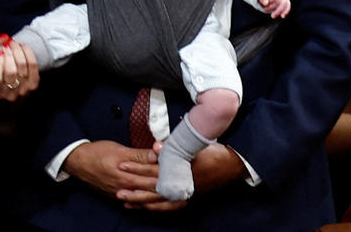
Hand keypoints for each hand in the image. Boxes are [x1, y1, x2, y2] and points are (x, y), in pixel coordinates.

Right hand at [0, 40, 38, 100]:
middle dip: (9, 54)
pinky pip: (32, 64)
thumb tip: (3, 38)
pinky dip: (27, 52)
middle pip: (11, 71)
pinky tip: (22, 47)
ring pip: (22, 66)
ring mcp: (23, 90)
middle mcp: (10, 95)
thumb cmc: (0, 71)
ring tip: (13, 43)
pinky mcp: (34, 84)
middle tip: (7, 45)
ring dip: (18, 50)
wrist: (15, 82)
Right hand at [63, 141, 175, 207]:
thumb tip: (156, 154)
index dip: (169, 175)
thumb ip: (139, 154)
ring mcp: (123, 193)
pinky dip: (148, 204)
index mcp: (128, 175)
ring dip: (163, 200)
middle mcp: (126, 187)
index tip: (184, 173)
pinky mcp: (119, 195)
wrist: (79, 163)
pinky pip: (137, 202)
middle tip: (188, 189)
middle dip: (170, 190)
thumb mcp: (119, 150)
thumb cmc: (98, 153)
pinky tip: (157, 205)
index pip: (153, 176)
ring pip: (146, 199)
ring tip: (179, 201)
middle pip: (152, 189)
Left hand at [119, 140, 245, 211]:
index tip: (122, 165)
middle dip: (134, 188)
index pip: (153, 169)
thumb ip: (173, 146)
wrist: (232, 163)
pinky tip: (145, 207)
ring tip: (126, 201)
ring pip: (158, 199)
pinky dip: (155, 207)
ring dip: (141, 200)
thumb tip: (155, 147)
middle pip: (153, 187)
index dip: (137, 167)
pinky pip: (169, 205)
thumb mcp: (194, 144)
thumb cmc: (213, 150)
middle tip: (118, 189)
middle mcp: (181, 182)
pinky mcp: (187, 195)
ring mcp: (185, 191)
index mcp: (181, 168)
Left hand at [258, 0, 290, 18]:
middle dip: (273, 7)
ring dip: (279, 11)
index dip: (271, 1)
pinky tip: (282, 16)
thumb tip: (266, 3)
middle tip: (266, 10)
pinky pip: (288, 5)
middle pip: (280, 1)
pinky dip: (286, 11)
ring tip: (273, 16)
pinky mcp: (286, 0)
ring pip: (285, 3)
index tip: (265, 4)